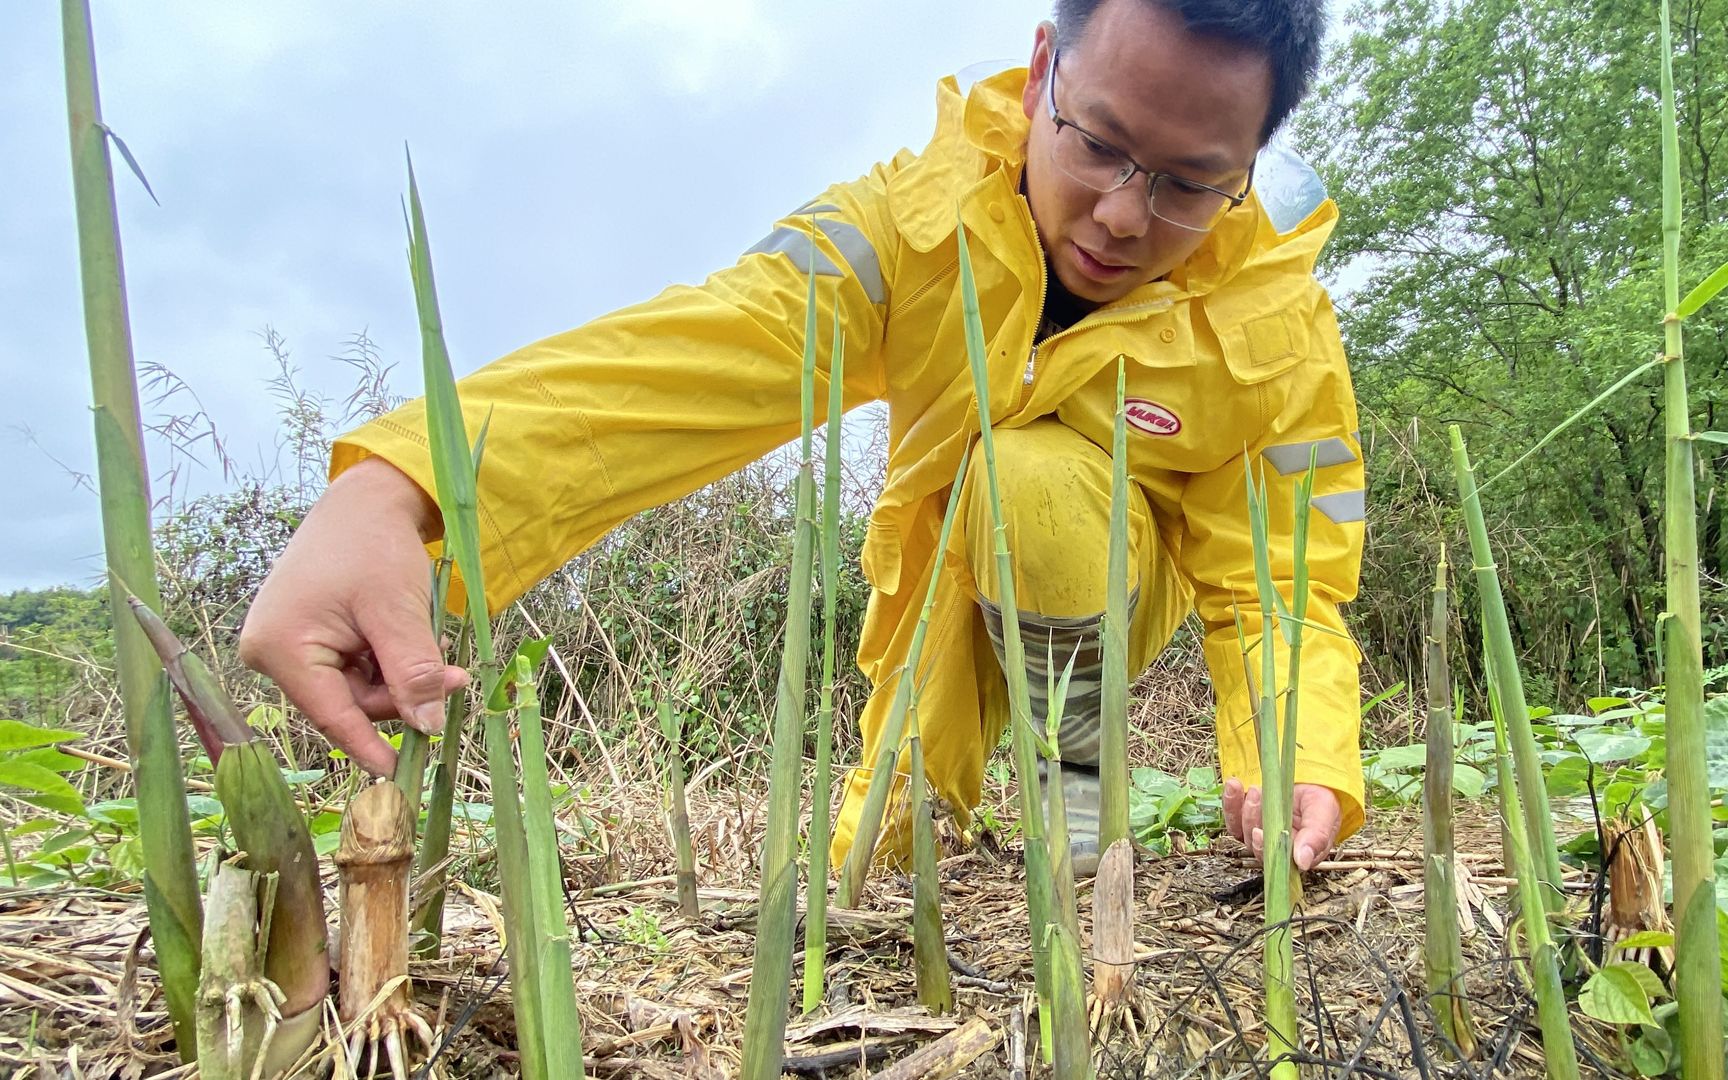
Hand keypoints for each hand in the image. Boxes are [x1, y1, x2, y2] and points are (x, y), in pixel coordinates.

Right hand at [238, 458, 467, 774]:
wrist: (364, 502)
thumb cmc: (375, 545)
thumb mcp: (398, 611)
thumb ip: (412, 671)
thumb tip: (428, 727)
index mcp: (280, 648)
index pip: (331, 715)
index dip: (369, 746)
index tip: (400, 776)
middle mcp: (270, 653)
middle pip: (346, 704)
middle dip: (400, 694)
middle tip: (453, 678)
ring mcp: (285, 647)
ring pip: (354, 690)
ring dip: (396, 677)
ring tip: (424, 638)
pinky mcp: (304, 641)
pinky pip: (351, 670)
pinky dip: (383, 662)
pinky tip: (400, 634)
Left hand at [1222, 778, 1340, 871]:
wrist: (1313, 782)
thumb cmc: (1321, 803)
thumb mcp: (1324, 815)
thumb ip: (1316, 837)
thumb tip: (1303, 862)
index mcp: (1295, 854)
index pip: (1275, 860)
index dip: (1264, 848)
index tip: (1259, 832)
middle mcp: (1274, 847)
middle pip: (1254, 845)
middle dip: (1252, 821)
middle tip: (1258, 798)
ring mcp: (1259, 832)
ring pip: (1241, 830)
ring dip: (1243, 809)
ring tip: (1256, 790)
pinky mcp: (1246, 818)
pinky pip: (1233, 815)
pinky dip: (1231, 800)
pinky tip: (1234, 786)